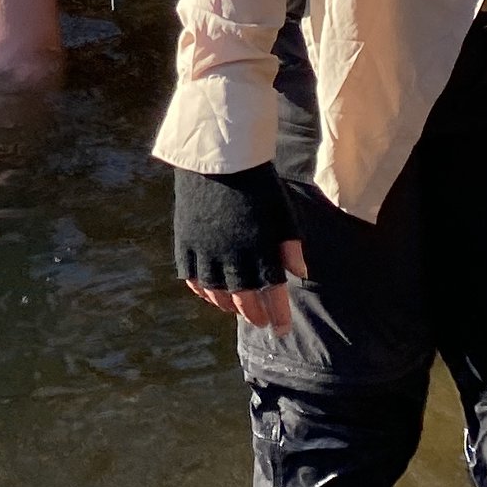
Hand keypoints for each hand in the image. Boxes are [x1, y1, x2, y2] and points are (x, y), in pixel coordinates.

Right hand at [174, 164, 308, 333]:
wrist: (220, 156)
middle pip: (244, 298)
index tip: (282, 330)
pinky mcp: (186, 240)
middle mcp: (233, 255)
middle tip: (261, 321)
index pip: (272, 293)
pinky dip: (201, 290)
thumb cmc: (257, 183)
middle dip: (254, 314)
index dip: (278, 315)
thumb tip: (300, 274)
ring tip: (236, 309)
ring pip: (216, 292)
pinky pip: (191, 276)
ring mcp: (206, 249)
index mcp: (261, 249)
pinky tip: (208, 294)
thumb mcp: (281, 212)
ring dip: (227, 305)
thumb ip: (290, 245)